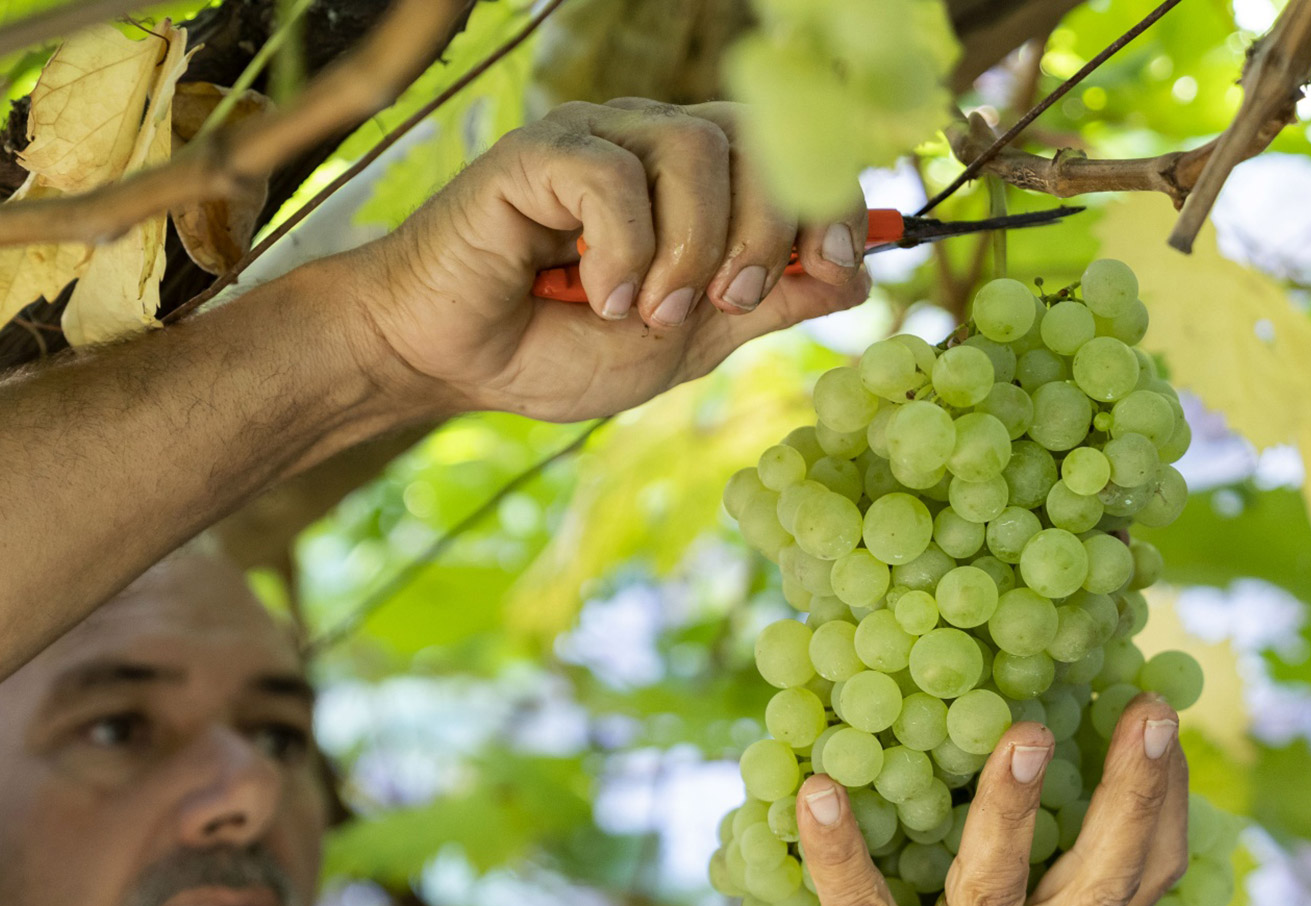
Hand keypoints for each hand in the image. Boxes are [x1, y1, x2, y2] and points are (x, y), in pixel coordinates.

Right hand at [334, 98, 871, 422]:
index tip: (832, 265)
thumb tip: (858, 274)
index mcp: (698, 181)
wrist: (452, 362)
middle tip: (721, 303)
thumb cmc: (558, 347)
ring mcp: (597, 139)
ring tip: (646, 311)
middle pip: (759, 144)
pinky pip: (616, 178)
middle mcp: (652, 142)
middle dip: (762, 235)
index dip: (831, 202)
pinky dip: (622, 251)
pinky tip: (596, 293)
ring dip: (689, 251)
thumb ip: (768, 304)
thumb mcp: (692, 342)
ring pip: (694, 153)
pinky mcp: (539, 152)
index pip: (795, 155)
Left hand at [745, 695, 1188, 905]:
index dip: (1164, 800)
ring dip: (1011, 814)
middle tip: (1148, 713)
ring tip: (1025, 737)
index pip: (1142, 881)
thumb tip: (1034, 771)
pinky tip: (818, 791)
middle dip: (1131, 796)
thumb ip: (1027, 897)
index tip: (1161, 714)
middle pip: (1097, 884)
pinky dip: (838, 852)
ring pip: (992, 894)